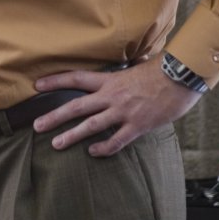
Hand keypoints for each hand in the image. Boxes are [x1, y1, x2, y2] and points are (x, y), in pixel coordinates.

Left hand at [31, 56, 203, 156]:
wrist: (182, 76)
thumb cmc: (162, 70)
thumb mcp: (136, 67)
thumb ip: (122, 75)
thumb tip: (118, 74)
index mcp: (110, 79)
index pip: (76, 78)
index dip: (55, 81)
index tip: (37, 86)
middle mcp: (112, 95)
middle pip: (76, 106)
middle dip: (54, 116)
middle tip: (37, 125)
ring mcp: (123, 112)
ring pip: (91, 125)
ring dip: (71, 135)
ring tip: (56, 144)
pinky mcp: (137, 125)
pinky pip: (116, 140)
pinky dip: (103, 148)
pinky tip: (92, 152)